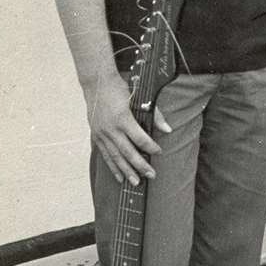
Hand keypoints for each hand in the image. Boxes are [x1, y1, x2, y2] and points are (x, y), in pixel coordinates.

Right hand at [85, 69, 160, 186]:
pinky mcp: (96, 136)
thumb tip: (168, 130)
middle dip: (140, 165)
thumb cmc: (120, 88)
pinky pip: (105, 155)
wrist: (97, 83)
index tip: (159, 152)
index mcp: (123, 118)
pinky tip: (119, 176)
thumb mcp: (139, 98)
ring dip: (126, 171)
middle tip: (151, 175)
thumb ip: (155, 115)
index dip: (150, 147)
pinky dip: (112, 167)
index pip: (139, 138)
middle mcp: (111, 129)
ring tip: (135, 182)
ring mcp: (102, 134)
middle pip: (127, 152)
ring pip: (115, 157)